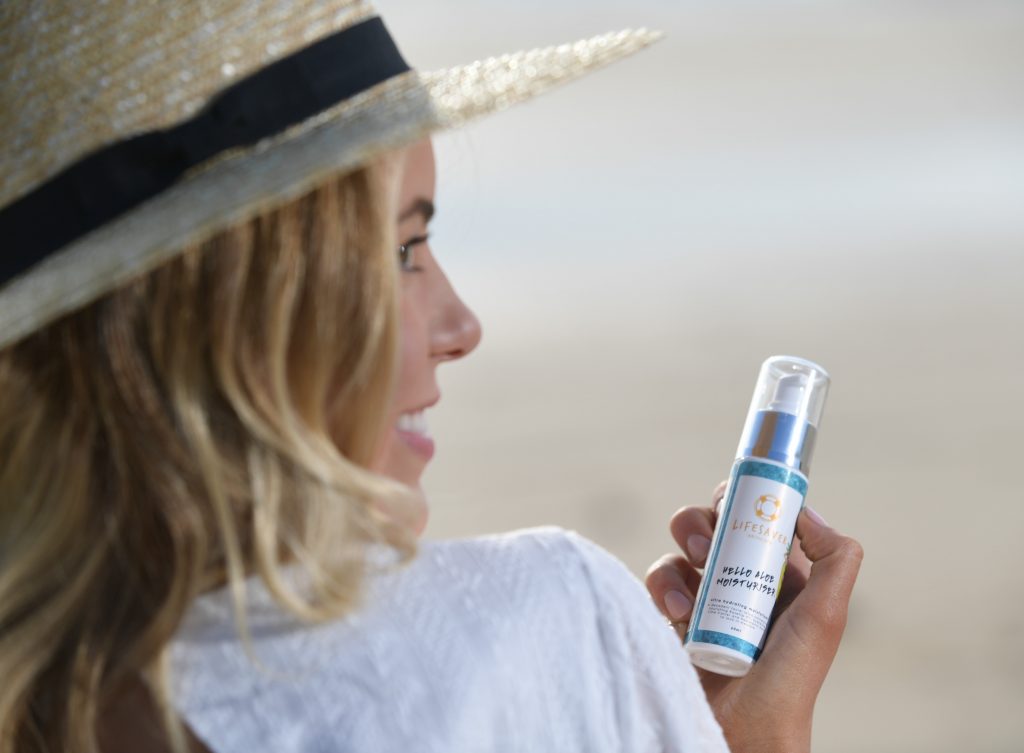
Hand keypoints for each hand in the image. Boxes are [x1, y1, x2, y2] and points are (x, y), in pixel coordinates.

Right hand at [645, 482, 862, 752]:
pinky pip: (658, 583)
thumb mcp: (827, 616)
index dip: (743, 502)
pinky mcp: (674, 619)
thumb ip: (835, 559)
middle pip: (711, 525)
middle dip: (700, 522)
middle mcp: (742, 582)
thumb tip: (806, 512)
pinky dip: (662, 589)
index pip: (757, 519)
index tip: (733, 502)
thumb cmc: (789, 681)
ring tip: (688, 589)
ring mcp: (705, 600)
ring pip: (678, 551)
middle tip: (703, 542)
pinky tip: (677, 613)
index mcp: (781, 575)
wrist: (744, 733)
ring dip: (676, 558)